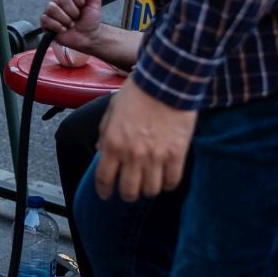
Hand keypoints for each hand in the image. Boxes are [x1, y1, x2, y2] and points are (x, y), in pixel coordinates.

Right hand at [40, 0, 104, 54]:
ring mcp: (50, 11)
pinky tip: (64, 30)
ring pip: (52, 9)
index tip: (83, 6)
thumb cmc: (90, 19)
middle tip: (77, 17)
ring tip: (71, 25)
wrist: (88, 37)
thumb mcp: (95, 3)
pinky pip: (45, 20)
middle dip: (73, 11)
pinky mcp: (45, 22)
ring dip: (65, 19)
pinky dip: (57, 26)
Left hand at [94, 81, 196, 201]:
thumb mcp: (112, 110)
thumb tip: (100, 150)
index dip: (104, 191)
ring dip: (148, 190)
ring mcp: (156, 156)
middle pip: (129, 191)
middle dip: (127, 195)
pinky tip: (165, 178)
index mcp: (113, 143)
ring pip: (150, 190)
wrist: (166, 82)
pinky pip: (171, 182)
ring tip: (149, 184)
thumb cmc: (137, 93)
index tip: (106, 195)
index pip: (104, 179)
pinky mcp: (177, 155)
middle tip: (130, 191)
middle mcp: (132, 154)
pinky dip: (167, 184)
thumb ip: (105, 132)